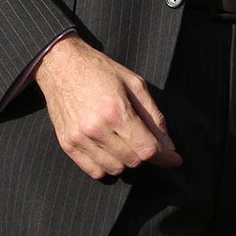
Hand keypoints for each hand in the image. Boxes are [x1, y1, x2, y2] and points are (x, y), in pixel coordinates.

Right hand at [33, 35, 180, 178]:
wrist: (60, 64)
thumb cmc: (100, 70)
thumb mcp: (134, 84)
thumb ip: (154, 116)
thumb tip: (168, 145)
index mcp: (116, 111)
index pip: (147, 149)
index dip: (165, 158)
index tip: (175, 159)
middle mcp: (96, 129)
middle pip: (133, 161)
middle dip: (144, 153)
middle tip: (142, 138)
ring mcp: (79, 138)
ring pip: (115, 169)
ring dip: (125, 160)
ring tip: (122, 140)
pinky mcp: (67, 144)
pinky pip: (94, 171)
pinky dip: (106, 166)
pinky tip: (108, 149)